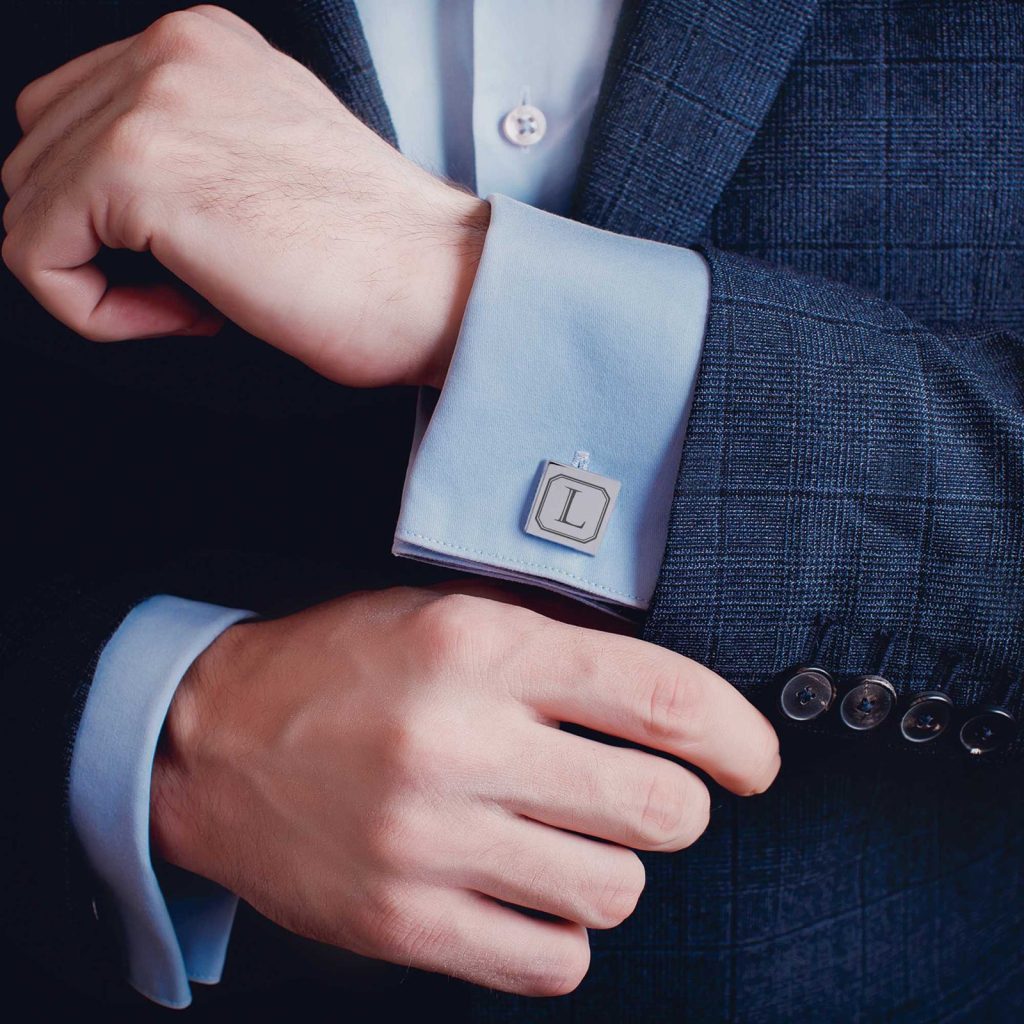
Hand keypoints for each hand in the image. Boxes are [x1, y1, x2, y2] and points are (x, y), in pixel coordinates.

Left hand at [1, 6, 487, 388]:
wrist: (441, 283)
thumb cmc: (381, 250)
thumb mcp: (275, 158)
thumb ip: (196, 144)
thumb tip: (123, 199)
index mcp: (204, 45)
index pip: (76, 116)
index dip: (113, 210)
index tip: (189, 255)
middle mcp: (169, 51)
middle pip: (37, 156)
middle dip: (98, 240)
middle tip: (191, 282)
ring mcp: (148, 101)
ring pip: (29, 206)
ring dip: (101, 275)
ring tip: (197, 298)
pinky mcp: (134, 169)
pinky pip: (35, 257)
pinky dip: (95, 310)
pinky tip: (185, 312)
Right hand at [151, 585, 779, 995]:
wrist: (210, 744)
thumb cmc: (343, 668)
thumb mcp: (448, 617)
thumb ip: (558, 649)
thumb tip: (673, 704)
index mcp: (481, 648)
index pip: (662, 700)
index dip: (738, 736)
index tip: (753, 759)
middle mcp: (460, 743)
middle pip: (659, 809)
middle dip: (680, 807)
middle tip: (649, 796)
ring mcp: (430, 844)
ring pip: (616, 891)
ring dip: (616, 868)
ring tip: (571, 839)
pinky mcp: (404, 925)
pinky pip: (552, 962)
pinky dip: (564, 932)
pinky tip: (530, 891)